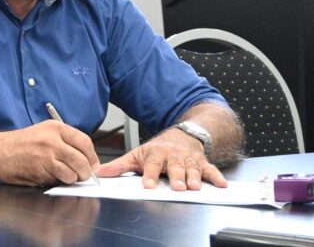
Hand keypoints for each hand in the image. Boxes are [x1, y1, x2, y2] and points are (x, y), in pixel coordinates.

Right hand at [0, 121, 99, 185]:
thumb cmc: (19, 144)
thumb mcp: (43, 133)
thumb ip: (64, 142)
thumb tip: (87, 159)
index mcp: (55, 127)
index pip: (85, 142)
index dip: (92, 157)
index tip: (93, 164)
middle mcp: (52, 139)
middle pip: (83, 160)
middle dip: (86, 172)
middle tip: (83, 175)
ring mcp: (46, 155)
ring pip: (73, 173)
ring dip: (73, 179)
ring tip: (64, 176)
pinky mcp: (40, 170)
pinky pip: (59, 180)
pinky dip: (59, 182)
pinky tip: (50, 177)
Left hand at [97, 128, 226, 190]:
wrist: (182, 135)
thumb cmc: (157, 149)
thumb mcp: (137, 155)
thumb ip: (119, 166)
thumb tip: (99, 173)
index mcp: (155, 154)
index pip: (151, 165)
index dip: (150, 175)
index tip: (148, 186)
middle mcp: (173, 156)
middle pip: (174, 167)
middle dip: (176, 177)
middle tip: (177, 187)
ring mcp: (189, 159)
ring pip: (192, 169)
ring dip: (194, 177)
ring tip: (195, 187)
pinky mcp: (202, 162)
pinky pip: (211, 169)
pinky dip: (217, 176)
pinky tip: (222, 184)